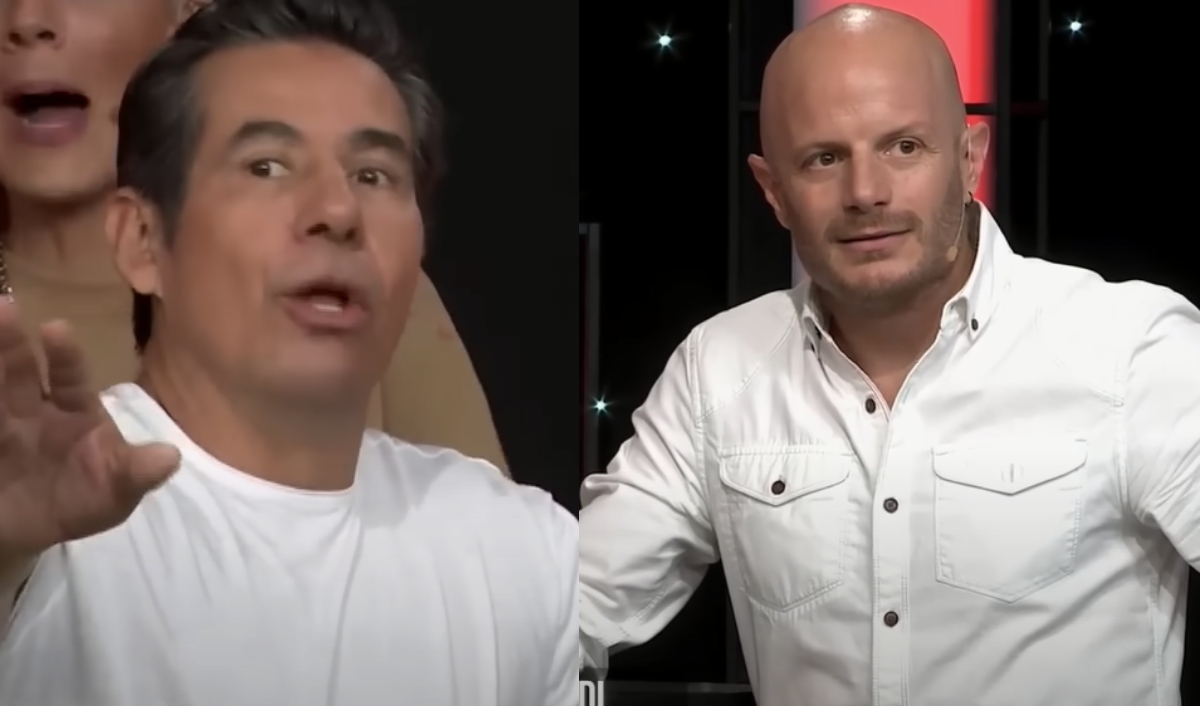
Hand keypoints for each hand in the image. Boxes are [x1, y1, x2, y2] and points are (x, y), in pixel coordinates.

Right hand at [0, 300, 178, 557]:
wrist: (35, 535)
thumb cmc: (83, 501)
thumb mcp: (114, 494)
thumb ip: (136, 473)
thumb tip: (171, 457)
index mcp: (73, 410)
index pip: (70, 377)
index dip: (65, 354)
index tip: (56, 328)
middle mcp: (32, 409)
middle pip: (19, 373)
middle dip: (10, 344)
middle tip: (4, 307)